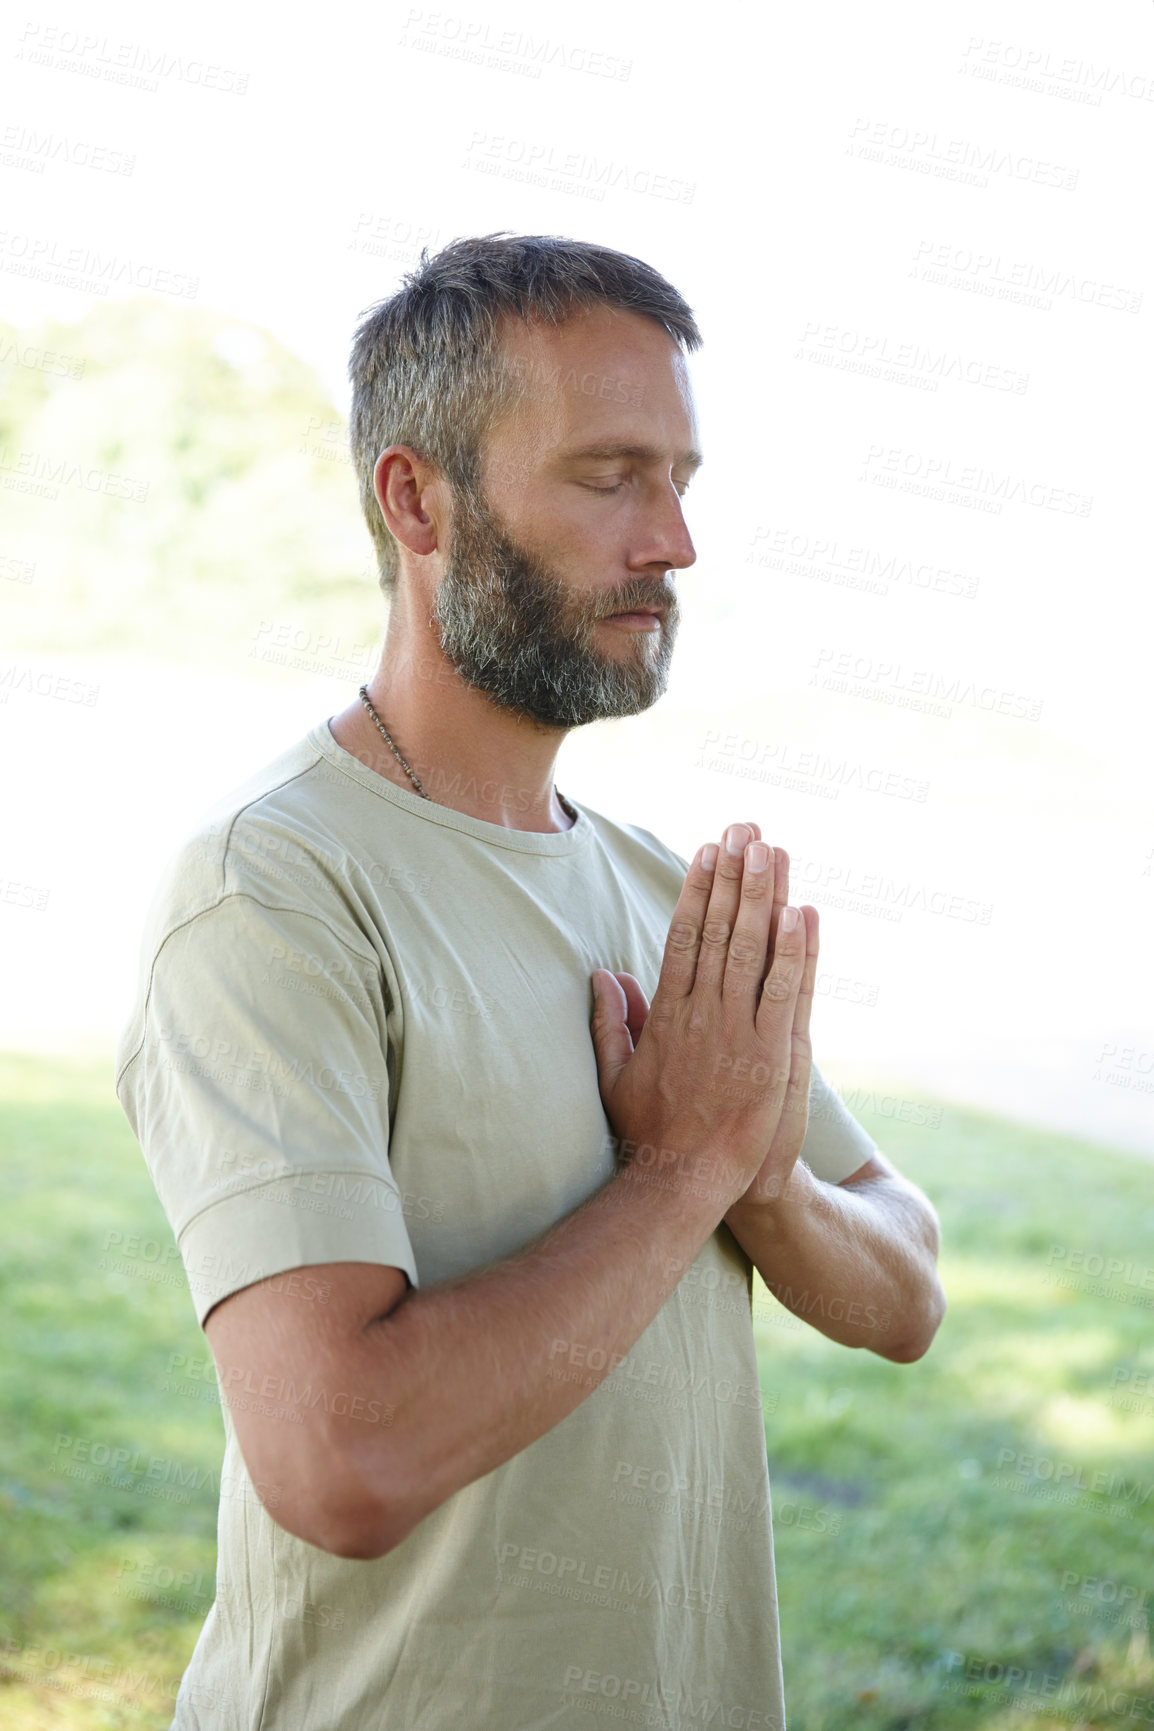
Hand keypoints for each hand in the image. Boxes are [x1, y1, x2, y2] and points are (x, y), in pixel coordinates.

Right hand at [589, 822, 815, 1209]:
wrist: (684, 1181)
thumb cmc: (650, 1134)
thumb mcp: (615, 1075)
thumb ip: (610, 1023)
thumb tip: (604, 976)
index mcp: (667, 1013)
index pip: (684, 936)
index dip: (697, 889)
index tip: (707, 851)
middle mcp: (702, 1012)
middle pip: (720, 929)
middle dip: (733, 875)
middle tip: (744, 827)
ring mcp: (738, 1031)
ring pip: (752, 950)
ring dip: (763, 896)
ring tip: (772, 849)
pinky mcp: (771, 1055)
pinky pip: (786, 992)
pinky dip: (794, 951)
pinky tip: (801, 912)